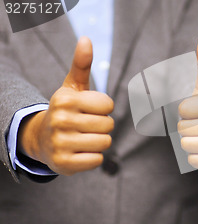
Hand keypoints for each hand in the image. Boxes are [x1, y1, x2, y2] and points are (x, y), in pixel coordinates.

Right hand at [20, 37, 114, 175]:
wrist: (42, 139)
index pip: (108, 105)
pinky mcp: (63, 164)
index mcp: (65, 100)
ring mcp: (60, 143)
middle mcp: (60, 120)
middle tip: (86, 126)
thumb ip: (82, 64)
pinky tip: (79, 152)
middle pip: (108, 125)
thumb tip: (86, 39)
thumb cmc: (66, 110)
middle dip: (102, 126)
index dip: (104, 108)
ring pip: (105, 143)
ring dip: (99, 142)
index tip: (90, 109)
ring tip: (83, 138)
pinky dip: (92, 157)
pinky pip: (97, 160)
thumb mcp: (72, 87)